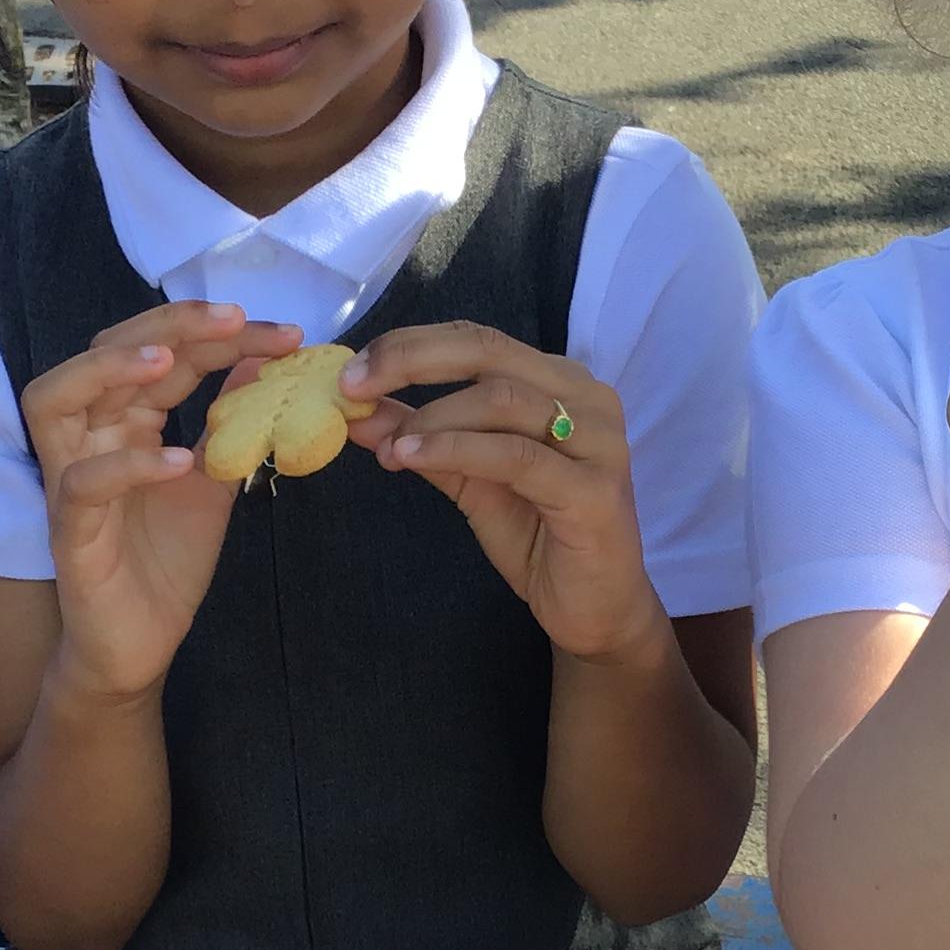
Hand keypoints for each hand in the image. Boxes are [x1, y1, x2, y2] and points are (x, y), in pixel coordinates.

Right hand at [24, 301, 304, 703]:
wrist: (138, 644)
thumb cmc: (166, 560)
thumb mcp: (213, 483)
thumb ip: (229, 426)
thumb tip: (261, 363)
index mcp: (124, 421)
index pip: (163, 354)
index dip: (219, 336)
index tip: (286, 335)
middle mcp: (89, 437)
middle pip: (105, 353)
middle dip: (170, 327)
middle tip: (236, 320)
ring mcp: (70, 481)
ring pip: (55, 401)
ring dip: (111, 372)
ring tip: (169, 361)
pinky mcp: (69, 533)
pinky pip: (81, 485)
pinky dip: (129, 466)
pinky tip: (180, 461)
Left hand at [343, 324, 669, 665]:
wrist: (596, 609)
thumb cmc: (539, 536)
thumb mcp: (468, 480)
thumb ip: (421, 440)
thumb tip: (356, 412)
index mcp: (559, 383)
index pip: (478, 340)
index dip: (410, 346)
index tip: (352, 372)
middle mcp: (586, 398)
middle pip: (488, 352)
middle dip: (410, 361)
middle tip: (353, 387)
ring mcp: (597, 441)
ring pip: (500, 402)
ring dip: (430, 419)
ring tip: (389, 449)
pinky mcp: (594, 490)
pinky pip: (514, 457)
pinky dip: (455, 451)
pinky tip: (412, 459)